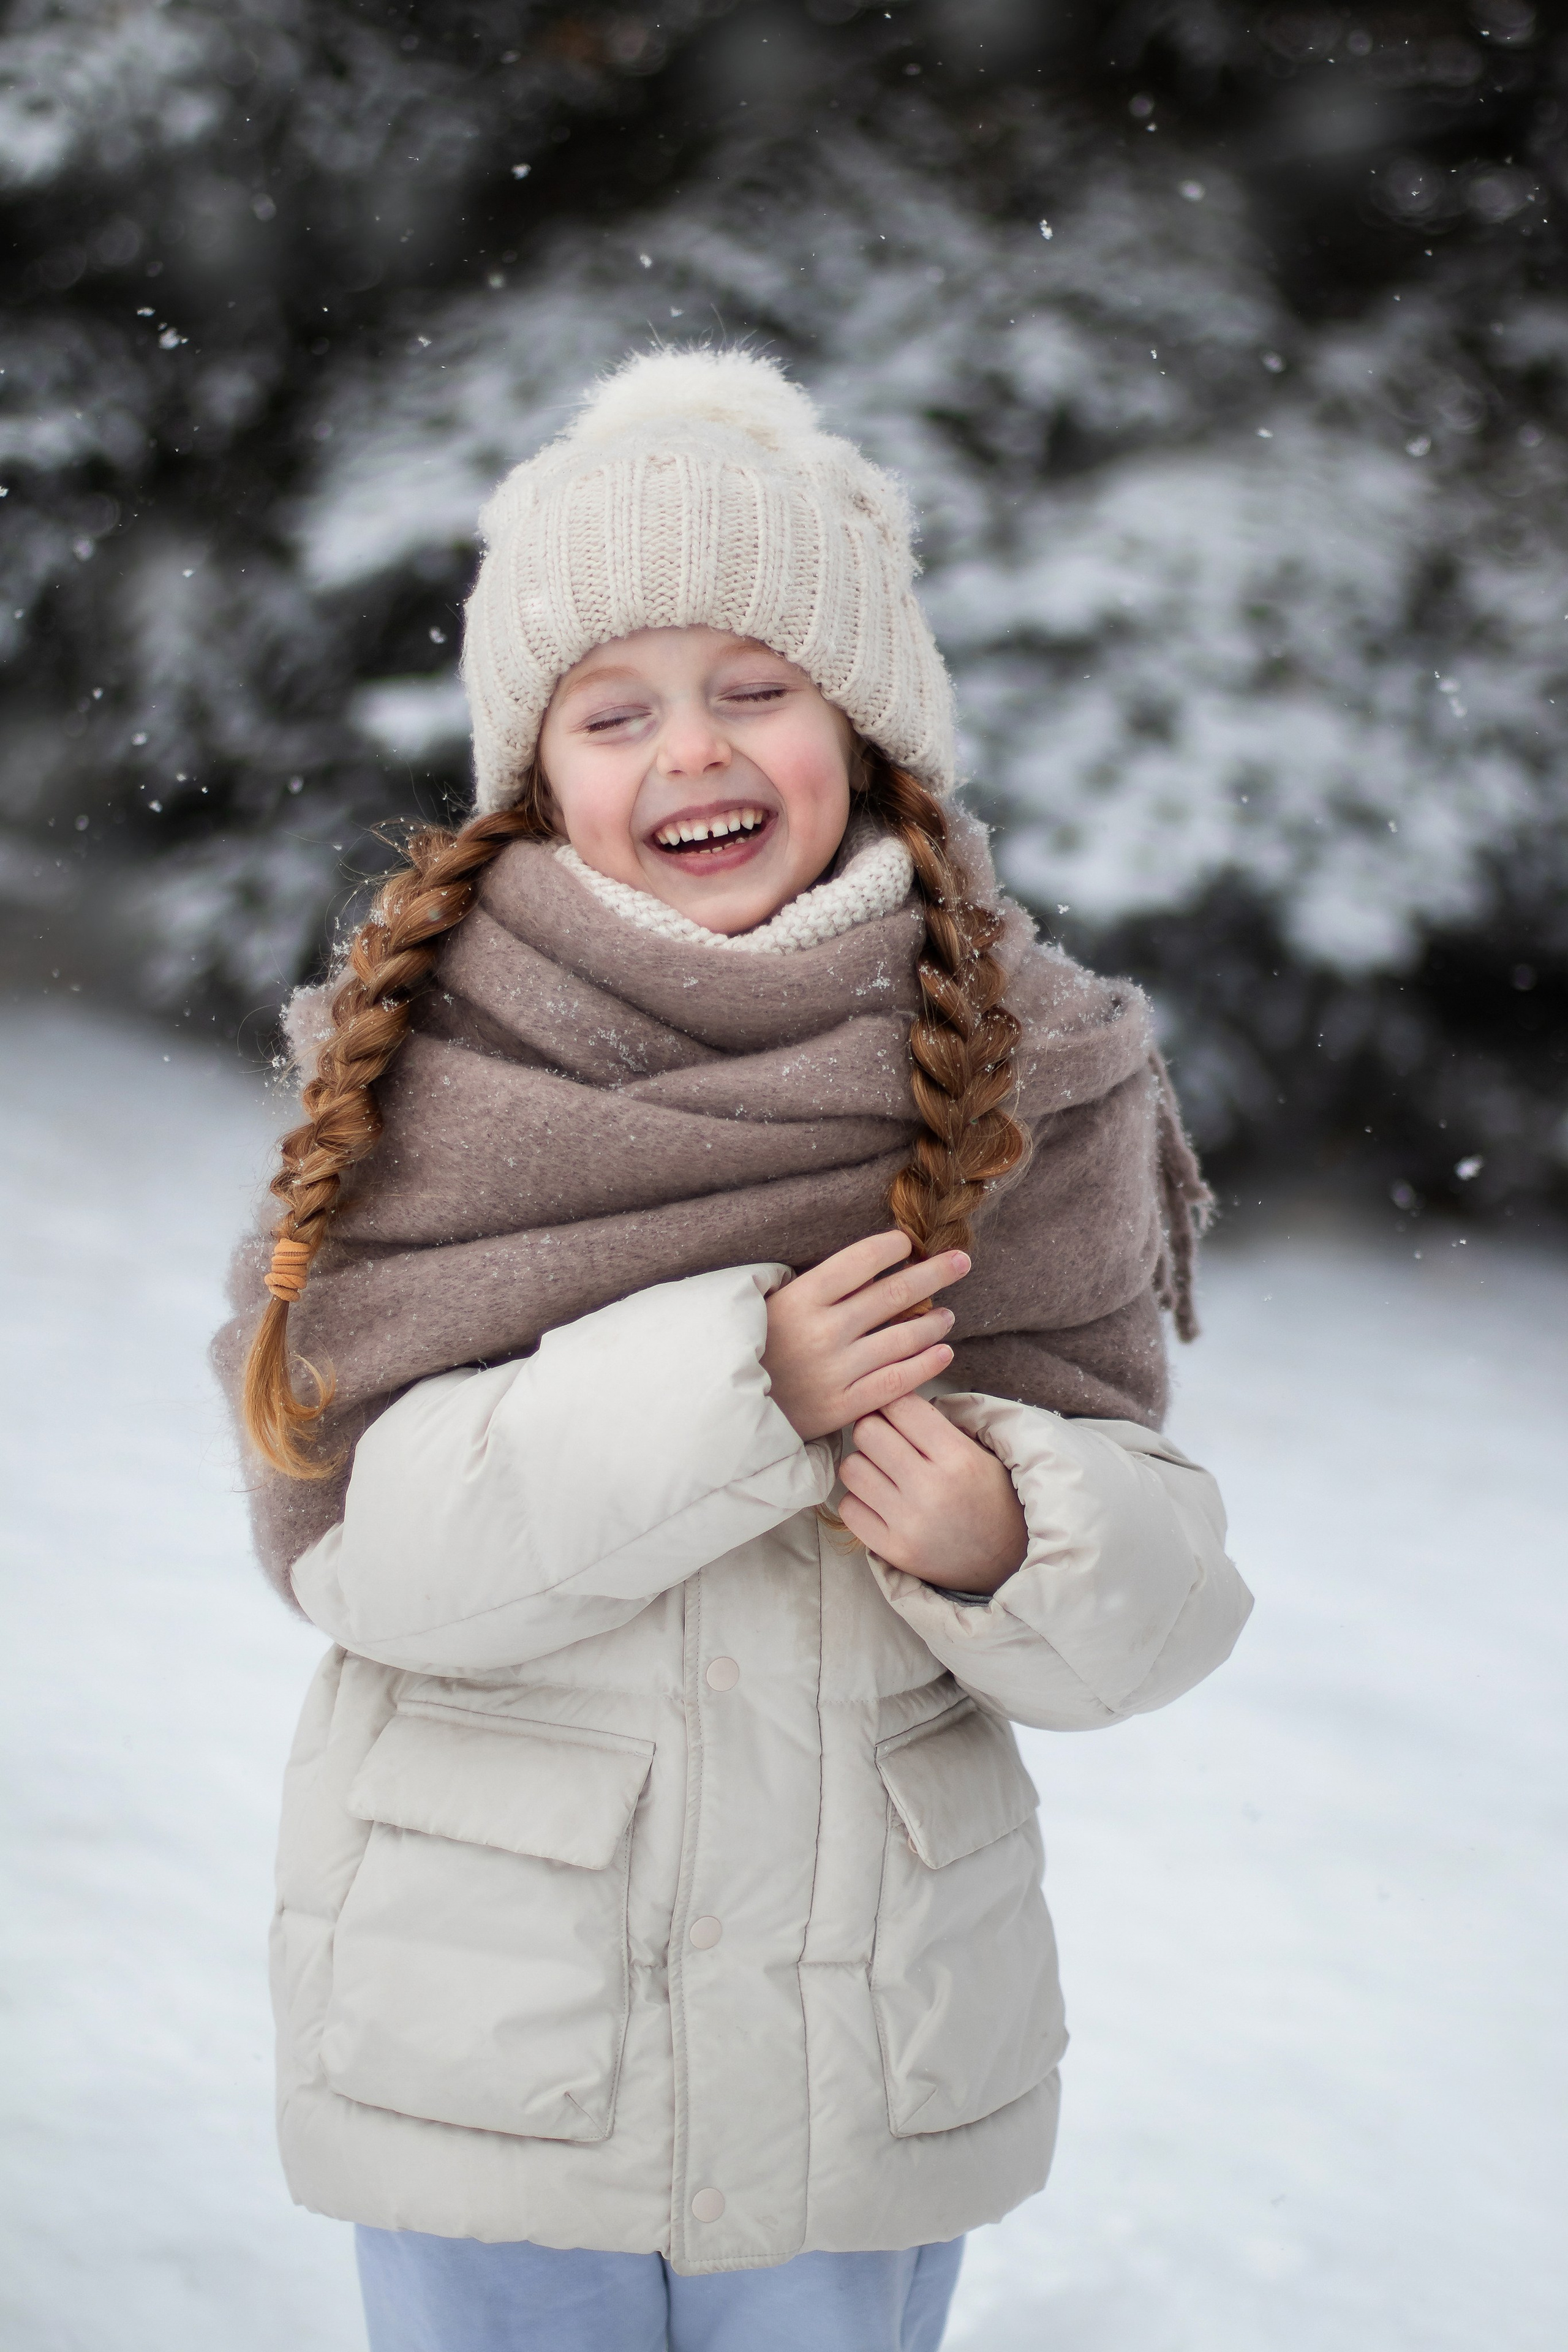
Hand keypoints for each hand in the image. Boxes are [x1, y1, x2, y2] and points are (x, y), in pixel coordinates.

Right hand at [762, 1230, 969, 1443]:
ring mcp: (834, 1370)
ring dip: (934, 1322)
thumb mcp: (775, 1304)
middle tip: (960, 1261)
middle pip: (893, 1294)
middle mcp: (822, 1331)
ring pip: (902, 1338)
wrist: (730, 1408)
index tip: (909, 1243)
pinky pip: (896, 1381)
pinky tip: (943, 1352)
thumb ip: (818, 1287)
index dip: (893, 1247)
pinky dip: (926, 1364)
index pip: (861, 1260)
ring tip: (947, 1315)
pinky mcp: (842, 1405)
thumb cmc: (757, 1348)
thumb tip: (871, 1265)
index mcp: (801, 1298)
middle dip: (935, 1273)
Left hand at [838, 1394, 1028, 1594]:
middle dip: (873, 1429)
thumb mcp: (978, 1453)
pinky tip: (878, 1501)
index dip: (893, 1404)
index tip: (895, 1412)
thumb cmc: (990, 1498)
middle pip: (867, 1431)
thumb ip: (935, 1425)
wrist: (1006, 1563)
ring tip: (881, 1471)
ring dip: (862, 1464)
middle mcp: (930, 1489)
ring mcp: (908, 1523)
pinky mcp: (892, 1550)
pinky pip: (849, 1508)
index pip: (901, 1407)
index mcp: (958, 1458)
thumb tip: (888, 1398)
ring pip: (851, 1468)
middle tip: (885, 1441)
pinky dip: (859, 1500)